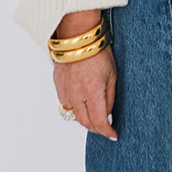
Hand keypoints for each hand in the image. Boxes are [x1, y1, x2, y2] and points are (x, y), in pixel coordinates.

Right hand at [52, 11, 117, 139]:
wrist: (77, 36)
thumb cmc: (98, 52)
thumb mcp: (112, 76)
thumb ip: (109, 99)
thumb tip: (108, 117)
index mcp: (92, 91)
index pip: (99, 121)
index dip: (107, 131)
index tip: (113, 135)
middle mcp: (76, 94)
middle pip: (85, 122)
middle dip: (96, 128)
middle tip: (105, 128)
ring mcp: (65, 90)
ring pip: (73, 115)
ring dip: (84, 118)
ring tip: (94, 115)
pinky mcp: (58, 84)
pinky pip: (65, 103)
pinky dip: (74, 107)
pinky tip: (82, 102)